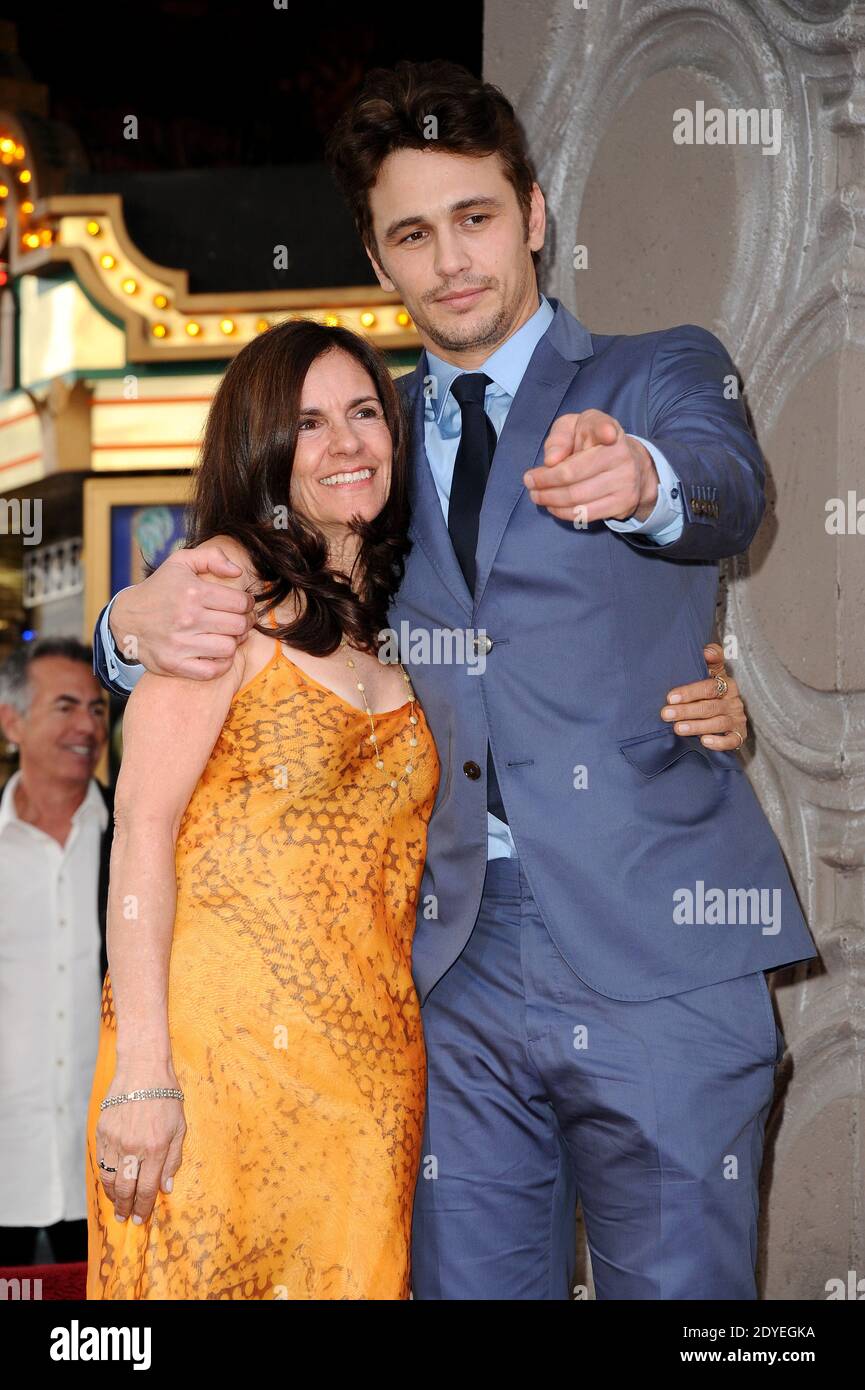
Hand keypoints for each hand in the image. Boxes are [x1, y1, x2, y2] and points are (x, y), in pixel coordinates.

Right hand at [96, 1067, 186, 1224]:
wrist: (143, 1069)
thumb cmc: (166, 1097)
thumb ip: (173, 1160)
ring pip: (109, 1179)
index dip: (144, 1208)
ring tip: (118, 1206)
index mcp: (156, 1148)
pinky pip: (100, 1163)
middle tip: (127, 1219)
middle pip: (126, 1189)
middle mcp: (133, 1148)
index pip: (147, 1189)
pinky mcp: (102, 1132)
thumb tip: (167, 1187)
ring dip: (113, 1197)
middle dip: (126, 1208)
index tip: (141, 1219)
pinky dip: (104, 1178)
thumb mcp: (180, 1128)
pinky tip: (110, 1184)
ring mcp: (115, 1140)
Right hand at [109, 544, 254, 679]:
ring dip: (232, 642)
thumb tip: (238, 572)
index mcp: (193, 592)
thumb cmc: (159, 589)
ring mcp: (180, 643)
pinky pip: (212, 670)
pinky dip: (221, 664)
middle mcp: (187, 618)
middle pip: (239, 626)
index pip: (240, 603)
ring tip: (226, 635)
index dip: (247, 603)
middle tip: (239, 621)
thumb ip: (212, 557)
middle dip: (244, 622)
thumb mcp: (180, 562)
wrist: (126, 618)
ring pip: (229, 648)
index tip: (243, 605)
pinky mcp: (174, 664)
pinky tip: (217, 653)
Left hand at [523, 410, 658, 523]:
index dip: (605, 431)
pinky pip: (585, 514)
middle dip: (544, 481)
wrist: (629, 464)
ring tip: (537, 495)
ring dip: (549, 499)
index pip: (604, 429)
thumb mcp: (573, 427)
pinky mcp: (623, 503)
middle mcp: (621, 454)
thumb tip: (551, 461)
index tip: (607, 434)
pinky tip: (552, 505)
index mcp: (606, 429)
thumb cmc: (592, 442)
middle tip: (529, 482)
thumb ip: (559, 437)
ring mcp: (625, 481)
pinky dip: (562, 512)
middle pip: (572, 474)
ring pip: (576, 497)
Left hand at [661, 644, 747, 750]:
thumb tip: (706, 650)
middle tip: (666, 714)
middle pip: (710, 706)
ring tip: (678, 728)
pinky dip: (719, 742)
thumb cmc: (712, 691)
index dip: (690, 692)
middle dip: (686, 711)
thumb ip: (711, 659)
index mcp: (726, 684)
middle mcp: (733, 701)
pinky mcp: (739, 735)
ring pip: (718, 723)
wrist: (728, 712)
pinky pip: (732, 740)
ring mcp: (737, 719)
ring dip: (697, 726)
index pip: (709, 687)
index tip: (670, 697)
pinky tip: (704, 741)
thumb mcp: (713, 672)